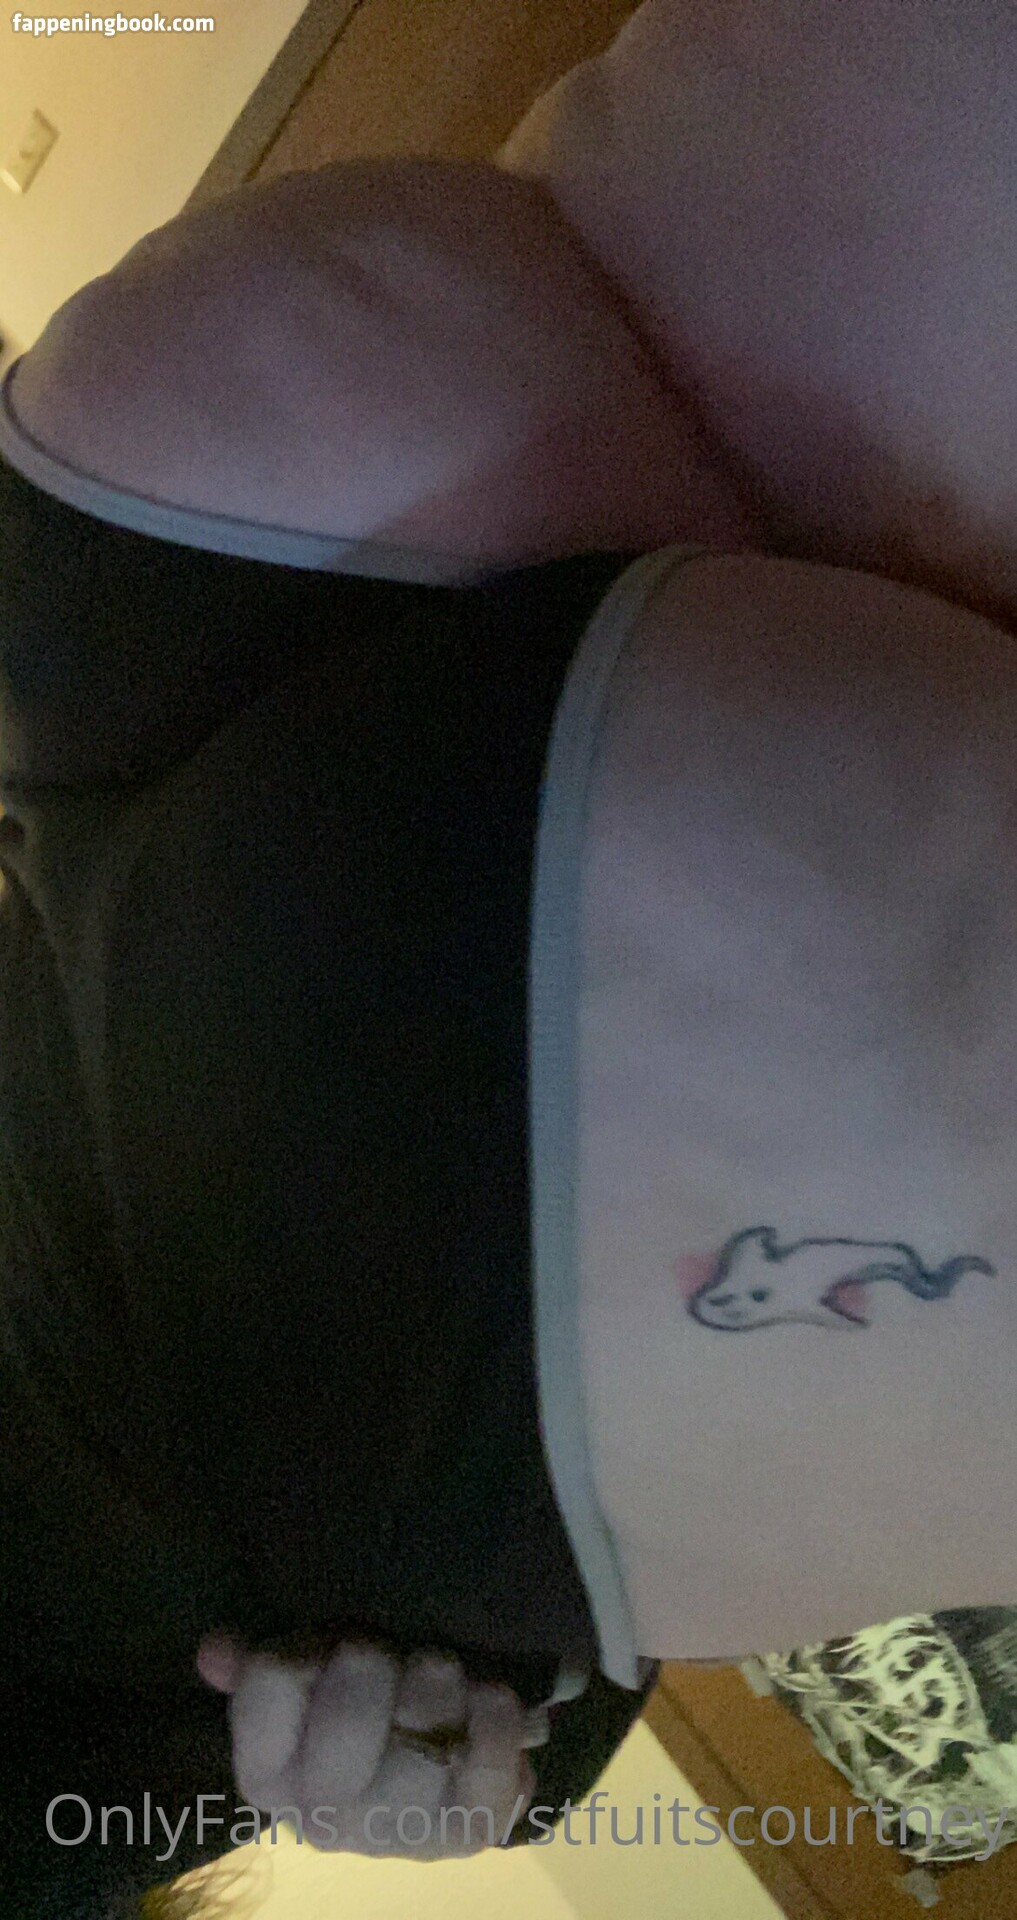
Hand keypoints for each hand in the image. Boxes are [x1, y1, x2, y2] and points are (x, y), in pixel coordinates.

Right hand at [196, 1634, 536, 1859]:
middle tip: (392, 1650)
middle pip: (349, 1718)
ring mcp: (396, 1836)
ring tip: (444, 1669)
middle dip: (377, 1666)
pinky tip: (489, 1697)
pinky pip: (486, 1776)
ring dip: (441, 1689)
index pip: (269, 1689)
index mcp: (268, 1774)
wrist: (424, 1771)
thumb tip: (215, 1650)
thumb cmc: (353, 1711)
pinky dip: (496, 1725)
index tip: (330, 1644)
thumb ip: (259, 1666)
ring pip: (422, 1748)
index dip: (303, 1652)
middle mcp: (321, 1818)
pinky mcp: (464, 1837)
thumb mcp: (305, 1679)